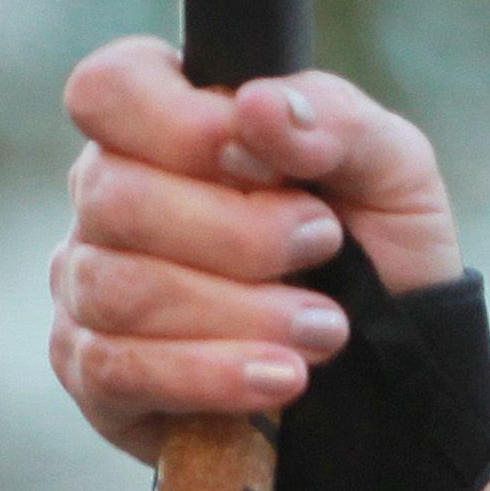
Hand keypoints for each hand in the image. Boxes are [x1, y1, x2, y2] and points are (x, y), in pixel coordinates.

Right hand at [48, 36, 489, 490]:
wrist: (397, 401)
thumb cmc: (386, 268)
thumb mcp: (395, 180)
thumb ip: (339, 120)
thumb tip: (258, 106)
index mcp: (168, 131)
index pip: (110, 89)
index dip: (178, 123)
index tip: (265, 162)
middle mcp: (111, 203)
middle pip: (115, 194)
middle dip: (239, 232)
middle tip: (324, 251)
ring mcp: (92, 290)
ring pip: (119, 285)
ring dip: (238, 311)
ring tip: (323, 331)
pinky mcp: (97, 378)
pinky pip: (117, 367)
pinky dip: (208, 373)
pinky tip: (278, 383)